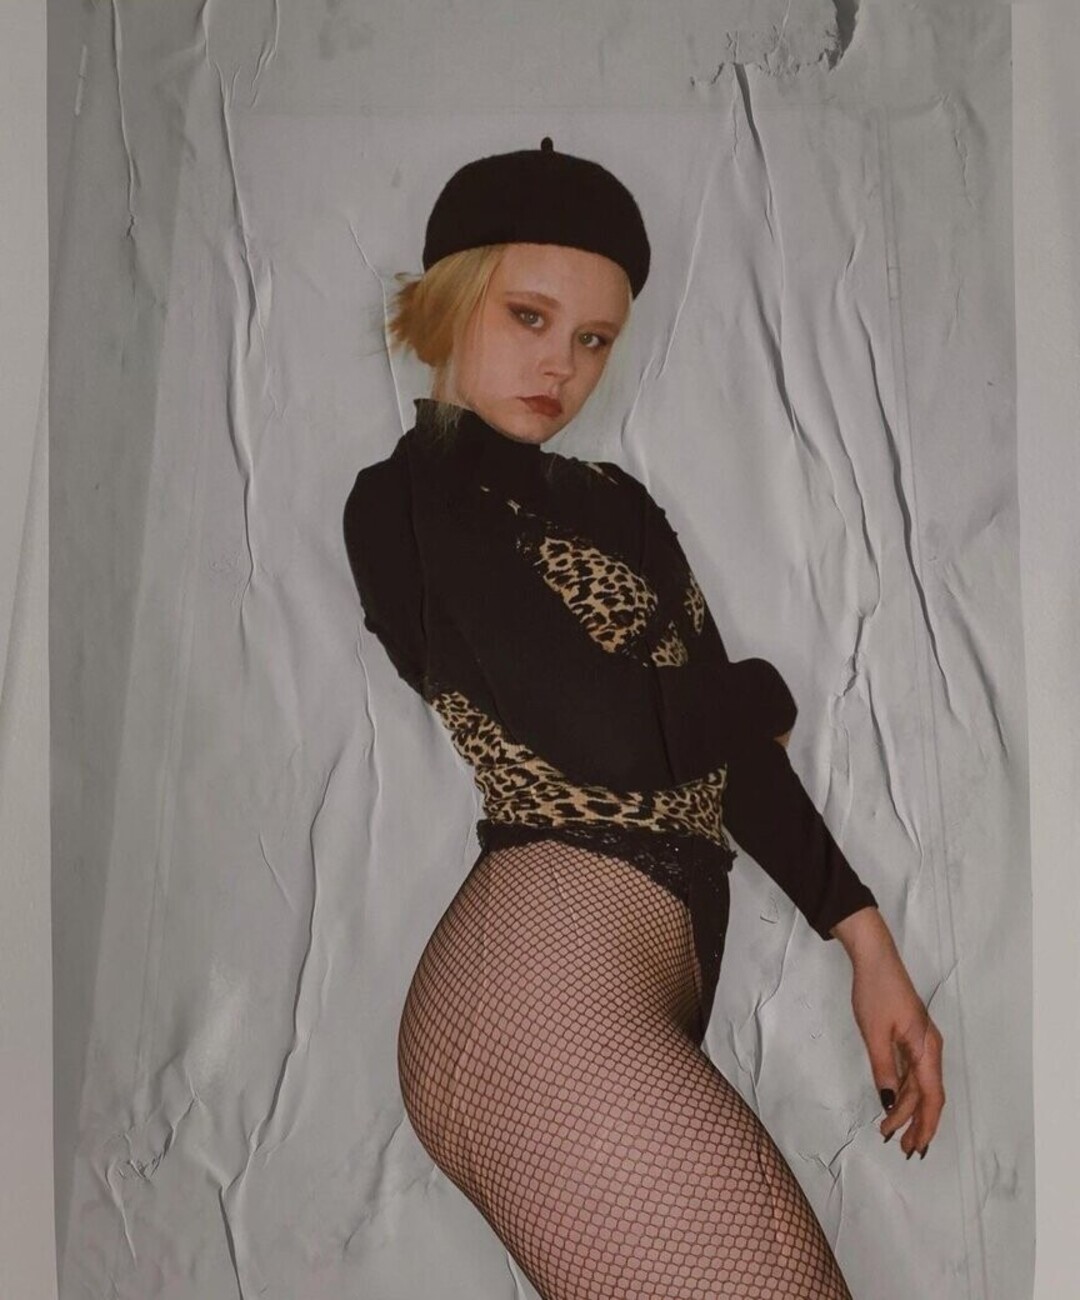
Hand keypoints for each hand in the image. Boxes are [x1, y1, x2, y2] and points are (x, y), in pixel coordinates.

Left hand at [832, 908, 945, 1159]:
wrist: (875, 958)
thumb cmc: (875, 992)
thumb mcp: (874, 1033)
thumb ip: (884, 1069)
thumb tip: (891, 1103)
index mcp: (926, 1048)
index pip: (931, 1097)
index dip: (925, 1125)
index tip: (913, 1146)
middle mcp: (930, 1048)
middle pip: (930, 1095)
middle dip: (920, 1124)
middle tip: (906, 1149)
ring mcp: (922, 1042)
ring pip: (921, 1085)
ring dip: (911, 1110)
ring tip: (897, 1133)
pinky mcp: (911, 1036)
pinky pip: (913, 1072)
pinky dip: (906, 1092)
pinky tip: (896, 1103)